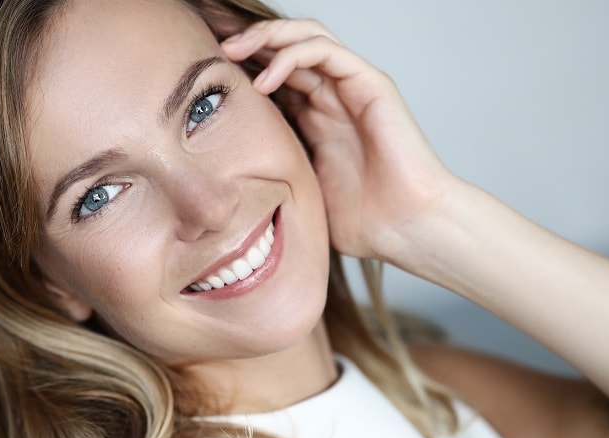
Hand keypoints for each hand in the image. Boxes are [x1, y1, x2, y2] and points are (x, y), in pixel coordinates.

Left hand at [222, 20, 457, 260]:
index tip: (201, 71)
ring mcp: (352, 88)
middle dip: (245, 42)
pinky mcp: (371, 84)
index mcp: (314, 119)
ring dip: (264, 38)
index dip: (239, 67)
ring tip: (230, 51)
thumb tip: (224, 191)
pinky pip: (325, 53)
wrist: (407, 228)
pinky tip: (265, 80)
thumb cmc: (362, 221)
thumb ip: (272, 175)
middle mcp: (332, 97)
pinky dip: (292, 56)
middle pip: (284, 48)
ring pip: (304, 38)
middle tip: (209, 47)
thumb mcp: (300, 193)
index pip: (271, 75)